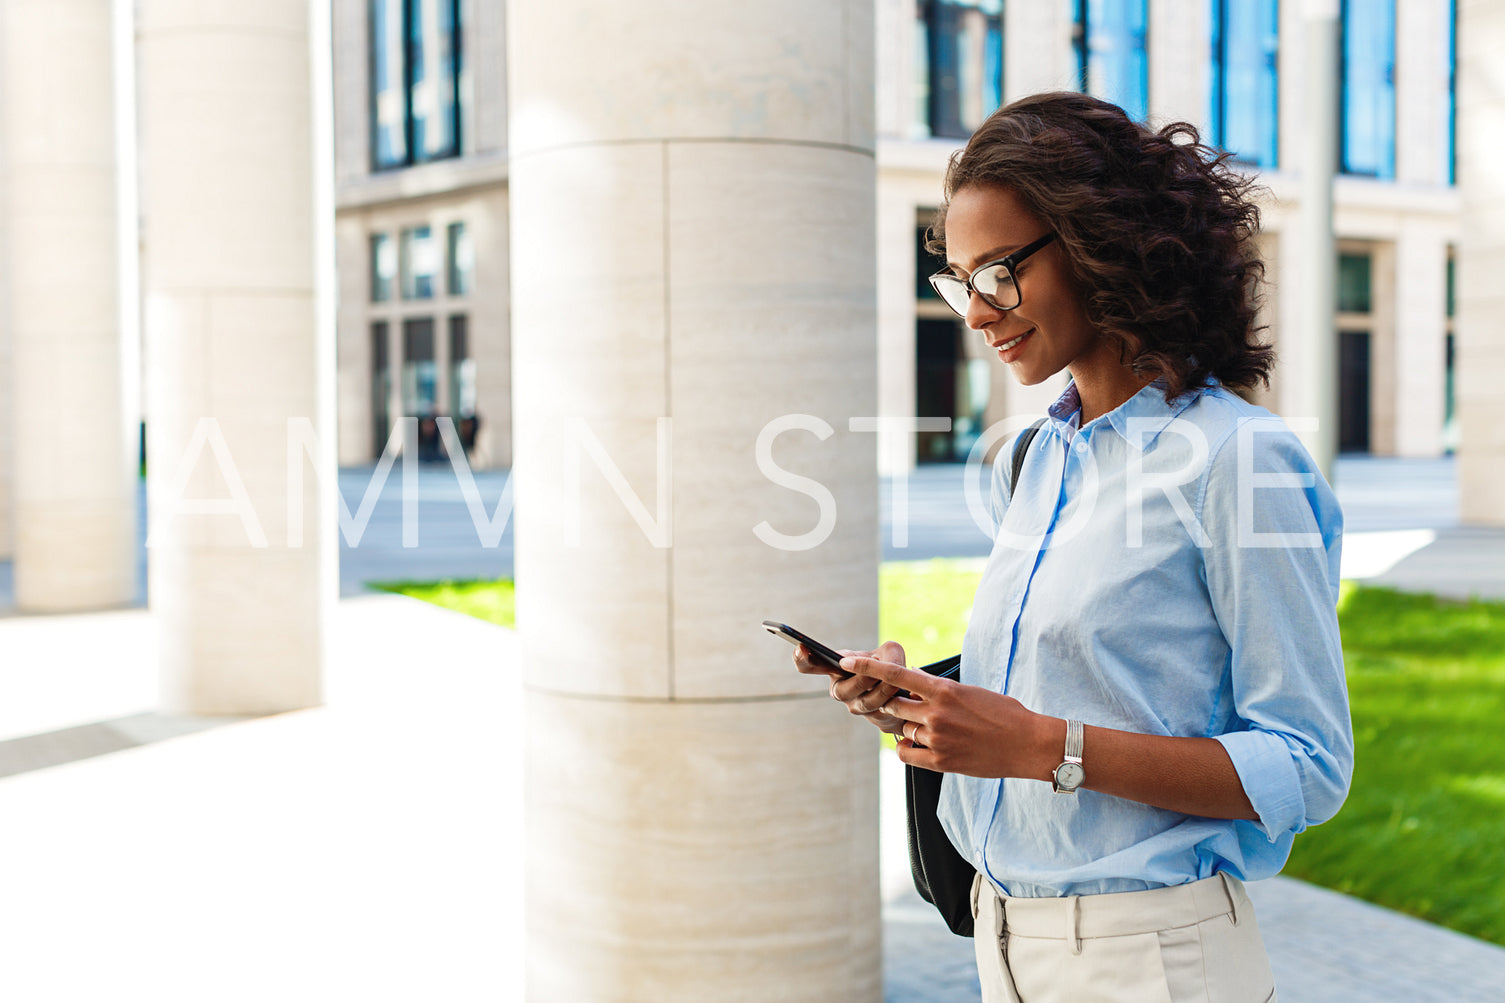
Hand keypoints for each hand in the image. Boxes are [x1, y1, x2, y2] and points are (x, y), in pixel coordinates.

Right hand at [794, 640, 909, 735]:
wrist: (905, 690)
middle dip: (860, 679)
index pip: (810, 665)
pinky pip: (881, 712)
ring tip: (894, 681)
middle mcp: (840, 689)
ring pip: (864, 703)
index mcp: (836, 668)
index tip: (800, 647)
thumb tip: (888, 669)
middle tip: (875, 668)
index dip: (802, 659)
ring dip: (880, 690)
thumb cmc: (890, 666)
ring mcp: (855, 706)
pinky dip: (892, 700)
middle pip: (841, 691)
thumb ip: (889, 655)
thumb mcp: (891, 652)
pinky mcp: (874, 718)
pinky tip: (900, 692)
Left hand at [838, 654, 1053, 778]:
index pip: (896, 674)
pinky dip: (908, 748)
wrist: (1028, 744)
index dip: (867, 667)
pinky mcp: (941, 762)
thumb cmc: (1003, 713)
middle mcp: (936, 713)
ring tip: (939, 728)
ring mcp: (937, 739)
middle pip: (894, 704)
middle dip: (896, 703)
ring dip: (911, 727)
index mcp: (944, 690)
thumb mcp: (969, 691)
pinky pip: (906, 753)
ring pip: (903, 729)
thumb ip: (939, 690)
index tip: (845, 662)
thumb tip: (912, 684)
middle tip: (911, 705)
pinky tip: (922, 744)